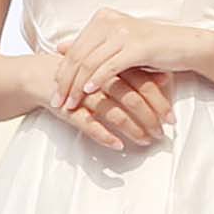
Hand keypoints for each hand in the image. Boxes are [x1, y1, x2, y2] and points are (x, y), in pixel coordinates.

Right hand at [41, 61, 173, 151]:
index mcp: (112, 68)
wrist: (41, 76)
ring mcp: (84, 96)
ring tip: (145, 142)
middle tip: (162, 134)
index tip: (172, 118)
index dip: (159, 102)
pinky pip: (88, 124)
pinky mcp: (69, 110)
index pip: (142, 84)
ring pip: (113, 113)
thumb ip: (135, 72)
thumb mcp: (108, 70)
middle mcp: (101, 80)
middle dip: (150, 119)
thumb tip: (165, 77)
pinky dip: (104, 136)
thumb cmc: (83, 73)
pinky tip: (118, 145)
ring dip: (133, 129)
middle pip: (132, 99)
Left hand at [52, 14, 201, 108]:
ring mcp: (123, 33)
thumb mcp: (116, 44)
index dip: (62, 72)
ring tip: (70, 104)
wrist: (184, 46)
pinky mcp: (137, 47)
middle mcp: (110, 22)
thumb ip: (90, 45)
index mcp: (102, 19)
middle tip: (57, 103)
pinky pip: (111, 66)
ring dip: (78, 86)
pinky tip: (89, 93)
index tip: (55, 93)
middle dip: (65, 82)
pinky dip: (97, 80)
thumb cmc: (150, 48)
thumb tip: (61, 47)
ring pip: (91, 63)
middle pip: (79, 56)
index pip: (74, 49)